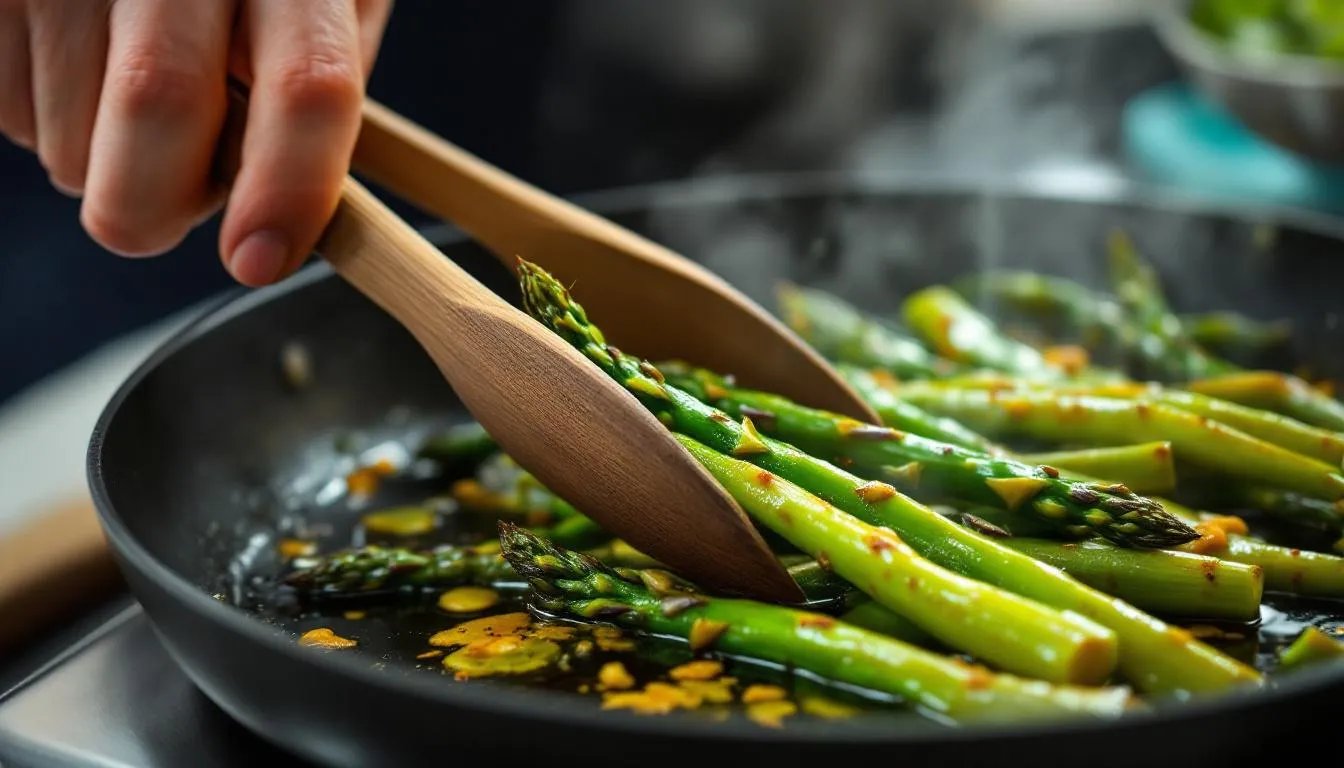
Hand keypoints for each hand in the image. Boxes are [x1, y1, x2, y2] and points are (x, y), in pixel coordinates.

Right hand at [0, 0, 393, 286]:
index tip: (259, 259)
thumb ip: (317, 96)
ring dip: (107, 161)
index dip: (289, 189)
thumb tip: (293, 208)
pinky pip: (10, 112)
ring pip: (71, 139)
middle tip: (172, 204)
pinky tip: (82, 63)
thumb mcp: (326, 6)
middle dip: (161, 203)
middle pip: (160, 104)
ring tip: (130, 88)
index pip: (306, 85)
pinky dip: (52, 120)